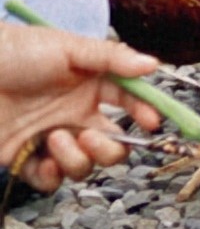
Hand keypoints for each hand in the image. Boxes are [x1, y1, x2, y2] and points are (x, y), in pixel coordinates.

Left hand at [0, 23, 161, 191]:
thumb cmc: (16, 52)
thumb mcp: (69, 48)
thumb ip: (112, 58)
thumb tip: (154, 65)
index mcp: (91, 85)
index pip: (129, 102)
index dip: (145, 113)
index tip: (151, 122)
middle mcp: (75, 114)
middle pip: (112, 145)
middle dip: (110, 149)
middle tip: (90, 136)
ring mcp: (51, 137)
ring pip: (83, 165)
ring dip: (77, 158)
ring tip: (55, 138)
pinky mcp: (25, 158)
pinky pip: (49, 180)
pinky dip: (51, 175)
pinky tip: (43, 158)